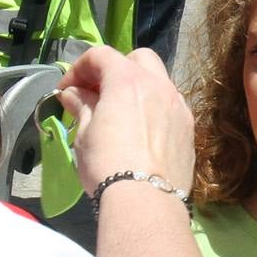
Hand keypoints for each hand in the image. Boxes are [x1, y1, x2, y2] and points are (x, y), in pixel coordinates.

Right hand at [57, 46, 194, 195]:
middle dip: (116, 69)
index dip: (78, 68)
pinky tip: (143, 132)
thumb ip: (81, 106)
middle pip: (138, 59)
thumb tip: (72, 94)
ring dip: (139, 88)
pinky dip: (155, 109)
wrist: (146, 201)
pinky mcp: (189, 129)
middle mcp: (159, 85)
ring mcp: (179, 106)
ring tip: (122, 113)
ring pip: (159, 82)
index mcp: (128, 80)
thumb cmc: (108, 164)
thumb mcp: (84, 134)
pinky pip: (171, 107)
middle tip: (98, 93)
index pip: (101, 55)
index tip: (66, 90)